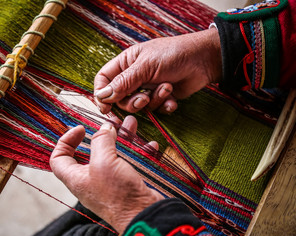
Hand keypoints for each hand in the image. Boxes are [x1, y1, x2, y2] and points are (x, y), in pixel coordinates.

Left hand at [50, 116, 163, 233]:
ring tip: (131, 124)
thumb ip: (102, 141)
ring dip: (122, 139)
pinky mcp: (126, 184)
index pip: (58, 158)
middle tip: (112, 123)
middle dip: (102, 135)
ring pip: (113, 155)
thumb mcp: (104, 162)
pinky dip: (137, 152)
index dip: (65, 141)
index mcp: (76, 178)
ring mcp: (109, 183)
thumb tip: (105, 128)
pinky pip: (129, 163)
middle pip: (90, 153)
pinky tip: (149, 145)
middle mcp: (90, 180)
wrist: (143, 215)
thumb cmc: (118, 194)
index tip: (81, 129)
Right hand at [94, 28, 220, 113]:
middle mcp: (135, 76)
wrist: (204, 59)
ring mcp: (148, 88)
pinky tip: (173, 98)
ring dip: (153, 101)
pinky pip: (156, 110)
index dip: (102, 94)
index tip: (105, 108)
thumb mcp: (145, 67)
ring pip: (139, 106)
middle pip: (120, 98)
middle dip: (133, 102)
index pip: (103, 80)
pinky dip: (164, 106)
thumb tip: (102, 96)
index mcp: (126, 63)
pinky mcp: (162, 97)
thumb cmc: (173, 55)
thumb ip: (123, 82)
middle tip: (144, 99)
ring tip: (167, 88)